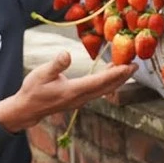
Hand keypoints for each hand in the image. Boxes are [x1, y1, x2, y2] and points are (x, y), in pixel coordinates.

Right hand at [0, 50, 136, 132]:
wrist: (28, 108)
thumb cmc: (33, 90)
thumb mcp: (41, 74)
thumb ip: (56, 65)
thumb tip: (66, 54)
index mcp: (74, 91)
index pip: (100, 82)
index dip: (116, 74)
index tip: (129, 66)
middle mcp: (81, 97)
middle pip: (108, 87)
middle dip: (122, 76)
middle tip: (136, 65)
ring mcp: (81, 100)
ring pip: (105, 90)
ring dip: (117, 79)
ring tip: (128, 67)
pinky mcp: (80, 99)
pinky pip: (99, 90)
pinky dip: (108, 81)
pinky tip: (111, 72)